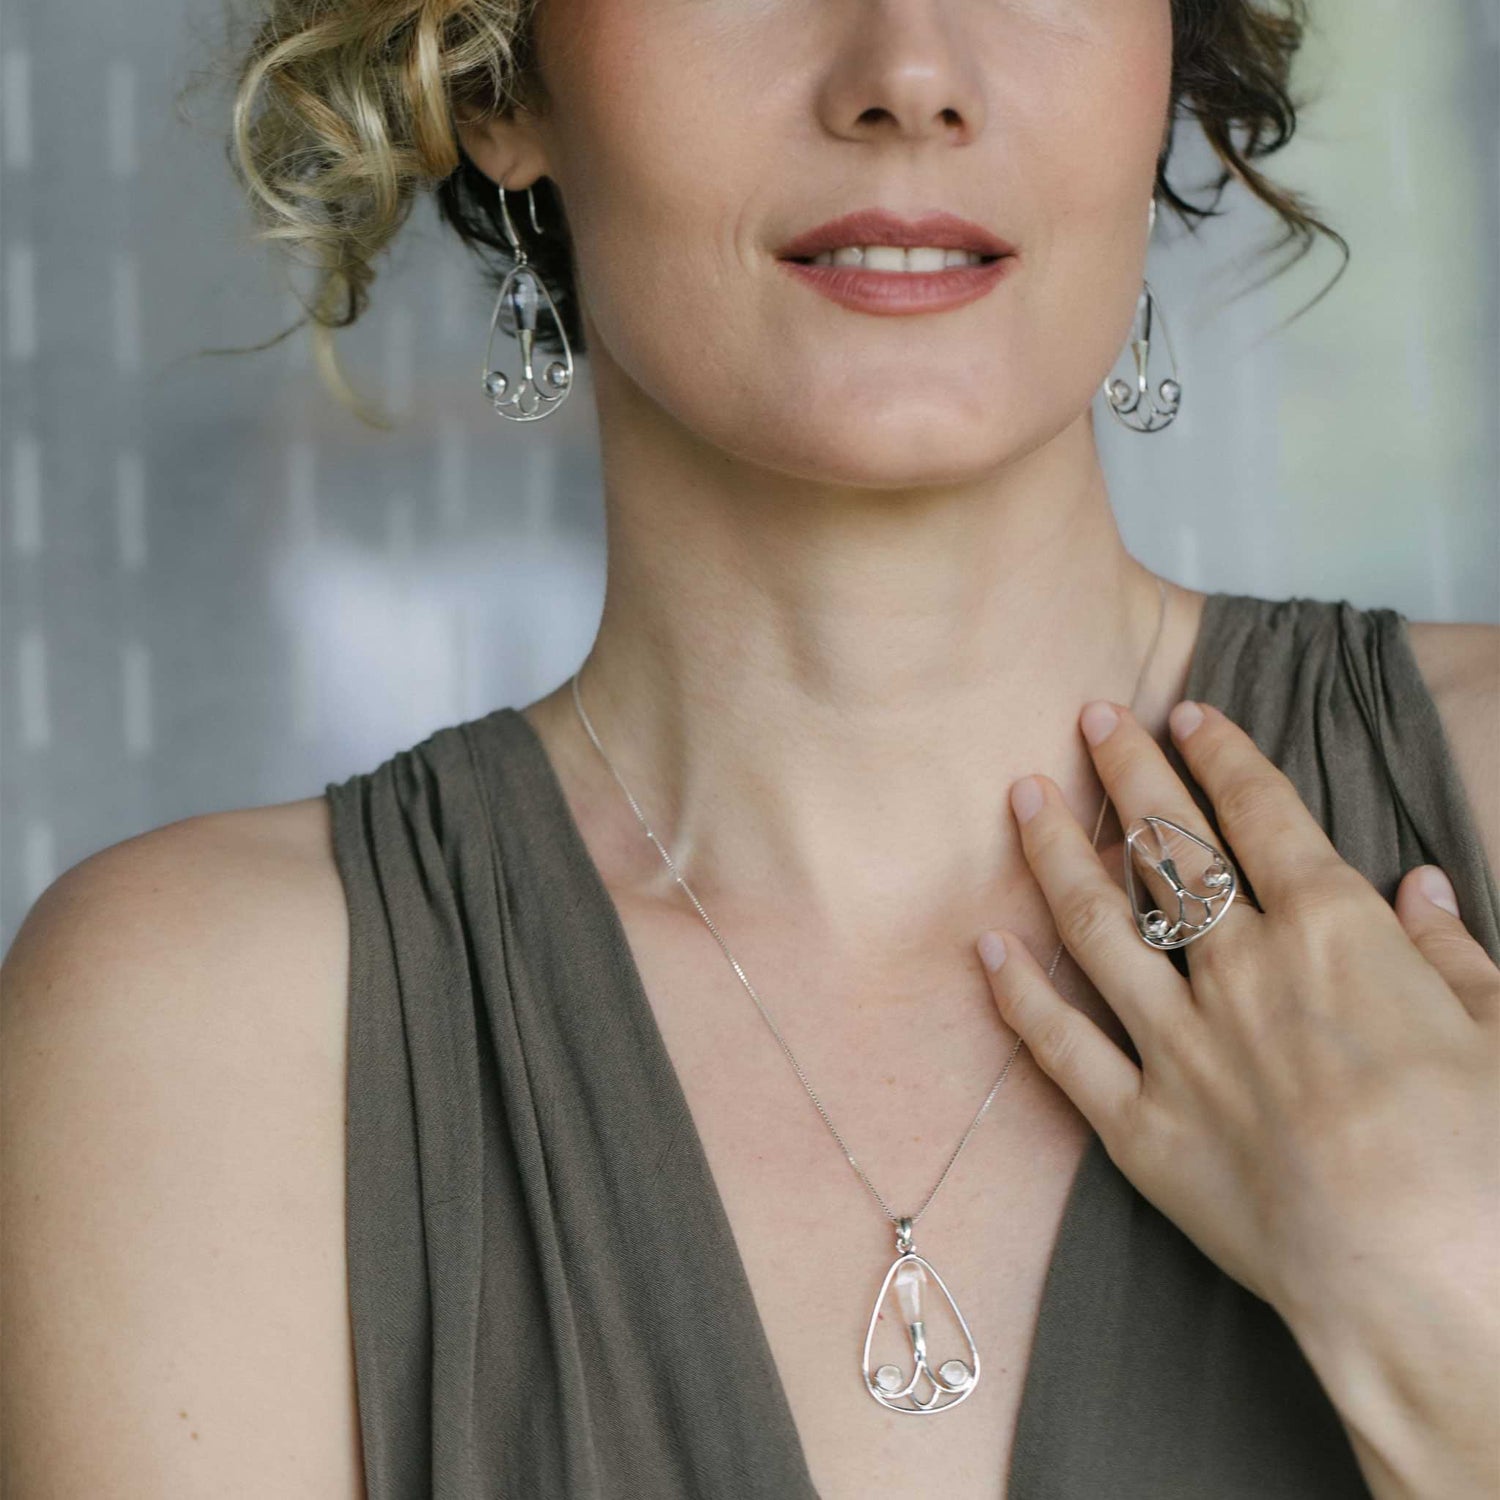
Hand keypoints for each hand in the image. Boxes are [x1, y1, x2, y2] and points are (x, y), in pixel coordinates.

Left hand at [974, 697, 1499, 1497]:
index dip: (1220, 754)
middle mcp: (1240, 969)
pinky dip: (1018, 993)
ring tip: (1022, 795)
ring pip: (1097, 922)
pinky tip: (985, 944)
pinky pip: (1061, 1047)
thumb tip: (1420, 887)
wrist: (1428, 1282)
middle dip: (1127, 772)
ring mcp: (1179, 1045)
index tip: (1185, 713)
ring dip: (1054, 851)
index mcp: (1333, 932)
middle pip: (1168, 847)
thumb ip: (1451, 956)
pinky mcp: (1140, 1125)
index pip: (1261, 814)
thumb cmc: (1486, 1158)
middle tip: (1089, 718)